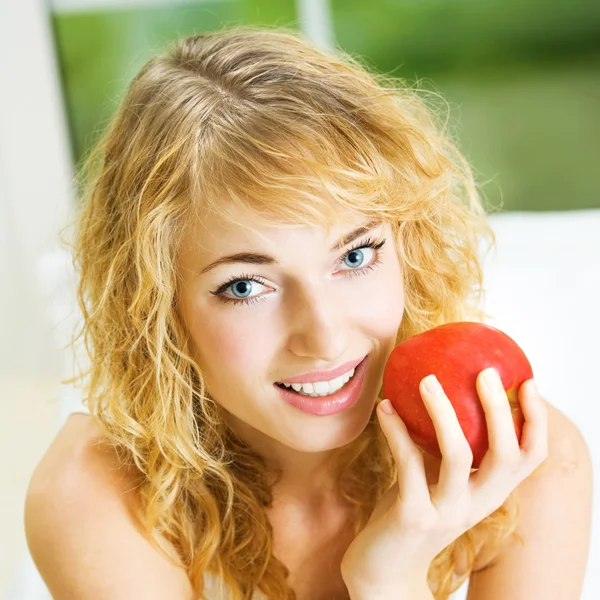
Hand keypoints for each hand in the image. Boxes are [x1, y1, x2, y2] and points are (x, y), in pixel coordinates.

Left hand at [340, 368, 548, 596]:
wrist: (385, 567)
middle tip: (484, 372)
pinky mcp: (414, 517)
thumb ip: (443, 445)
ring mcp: (447, 513)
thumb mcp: (436, 476)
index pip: (529, 458)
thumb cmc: (411, 508)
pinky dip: (397, 430)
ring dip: (444, 413)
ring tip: (427, 379)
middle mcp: (477, 505)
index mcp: (489, 492)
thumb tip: (441, 386)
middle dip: (500, 411)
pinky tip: (385, 406)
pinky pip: (408, 463)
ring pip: (459, 456)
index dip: (535, 420)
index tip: (527, 381)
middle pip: (505, 456)